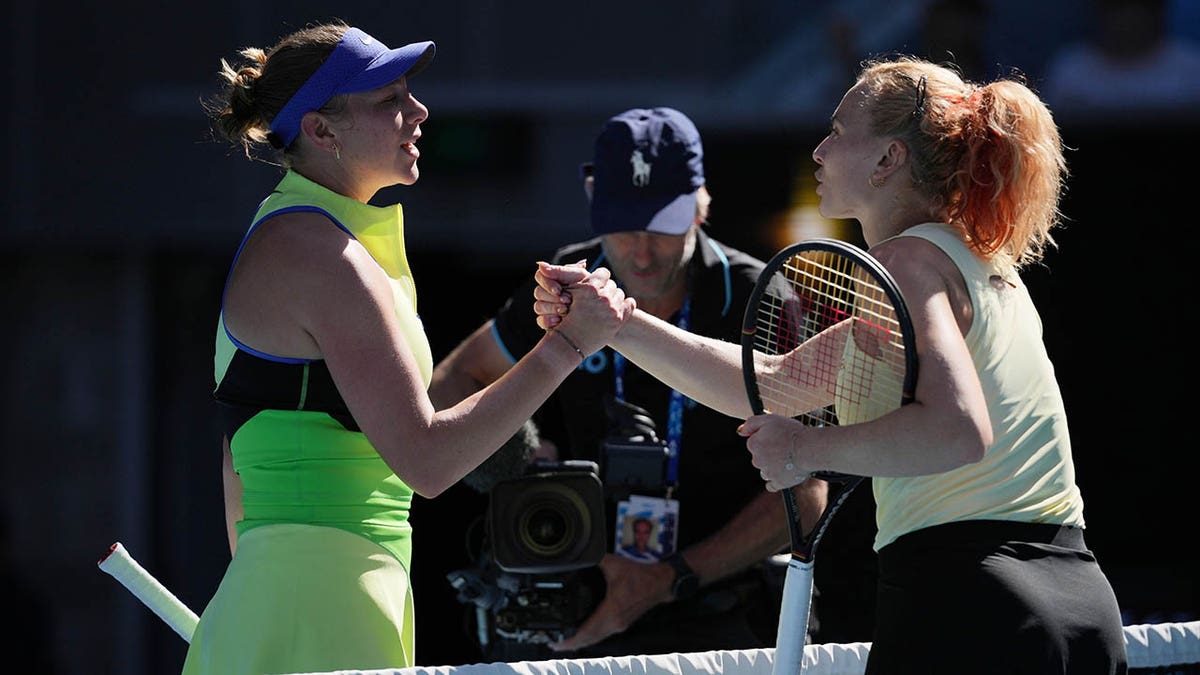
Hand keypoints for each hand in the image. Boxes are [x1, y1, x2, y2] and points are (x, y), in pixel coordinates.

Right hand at [534, 260, 589, 329]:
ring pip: (538, 306)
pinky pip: (541, 320)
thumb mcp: (580, 278)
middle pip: (538, 292)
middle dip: (552, 297)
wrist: (601, 314)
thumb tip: (541, 264)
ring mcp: (547, 307)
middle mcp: (548, 292)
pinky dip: (549, 320)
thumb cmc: (592, 291)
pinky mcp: (549, 321)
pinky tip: (558, 321)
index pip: (541, 276)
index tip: (559, 290)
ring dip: (552, 308)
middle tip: (567, 301)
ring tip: (565, 311)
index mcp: (554, 279)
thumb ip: (562, 271)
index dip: (548, 283)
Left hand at [547, 553, 672, 651]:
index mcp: (612, 610)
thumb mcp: (615, 564)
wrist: (662, 582)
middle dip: (571, 644)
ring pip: (596, 639)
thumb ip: (596, 559)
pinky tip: (584, 634)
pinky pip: (603, 635)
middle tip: (554, 643)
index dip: (570, 639)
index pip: (587, 631)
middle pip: (589, 640)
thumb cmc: (642, 576)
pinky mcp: (622, 623)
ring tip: (565, 641)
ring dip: (581, 642)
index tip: (556, 642)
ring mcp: (619, 625)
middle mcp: (615, 622)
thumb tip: (581, 554)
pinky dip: (591, 637)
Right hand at [550, 266, 634, 354]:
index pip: (604, 273)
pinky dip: (626, 304)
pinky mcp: (618, 320)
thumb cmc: (565, 315)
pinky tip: (619, 307)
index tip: (596, 284)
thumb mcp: (568, 293)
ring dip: (614, 298)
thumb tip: (584, 262)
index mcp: (590, 288)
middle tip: (599, 298)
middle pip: (612, 284)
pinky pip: (630, 304)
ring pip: (620, 294)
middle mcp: (603, 297)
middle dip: (606, 290)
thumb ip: (575, 275)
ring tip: (605, 306)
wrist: (570, 341)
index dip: (600, 278)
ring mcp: (612, 309)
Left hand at [738, 414, 810, 491]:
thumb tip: (740, 431)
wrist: (809, 448)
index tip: (778, 437)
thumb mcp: (769, 419)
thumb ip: (751, 423)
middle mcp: (757, 460)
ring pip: (766, 469)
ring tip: (789, 459)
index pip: (755, 442)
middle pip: (760, 457)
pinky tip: (783, 474)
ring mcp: (767, 473)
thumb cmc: (792, 432)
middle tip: (785, 447)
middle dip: (769, 453)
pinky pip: (772, 485)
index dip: (767, 438)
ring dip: (774, 466)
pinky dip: (776, 481)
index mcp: (753, 444)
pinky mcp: (778, 482)